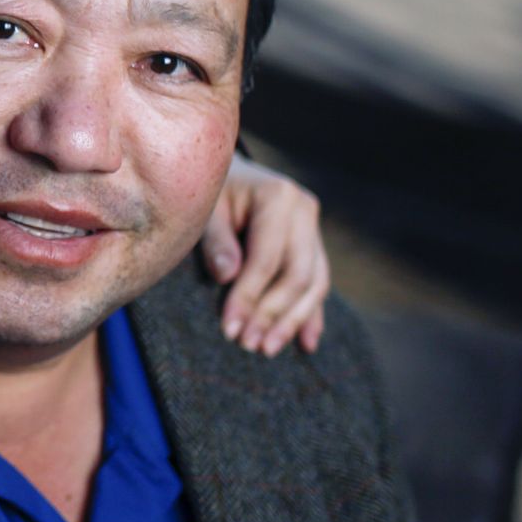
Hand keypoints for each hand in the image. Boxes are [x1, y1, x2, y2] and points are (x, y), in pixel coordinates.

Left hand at [201, 154, 328, 356]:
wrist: (223, 172)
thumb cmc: (207, 191)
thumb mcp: (203, 209)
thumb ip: (215, 240)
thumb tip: (228, 276)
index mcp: (278, 197)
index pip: (267, 259)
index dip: (249, 297)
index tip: (230, 329)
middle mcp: (304, 210)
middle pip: (297, 275)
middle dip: (272, 315)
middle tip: (248, 345)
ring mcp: (313, 227)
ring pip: (313, 284)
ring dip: (292, 321)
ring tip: (267, 349)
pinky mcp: (312, 244)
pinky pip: (318, 283)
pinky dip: (311, 314)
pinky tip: (306, 343)